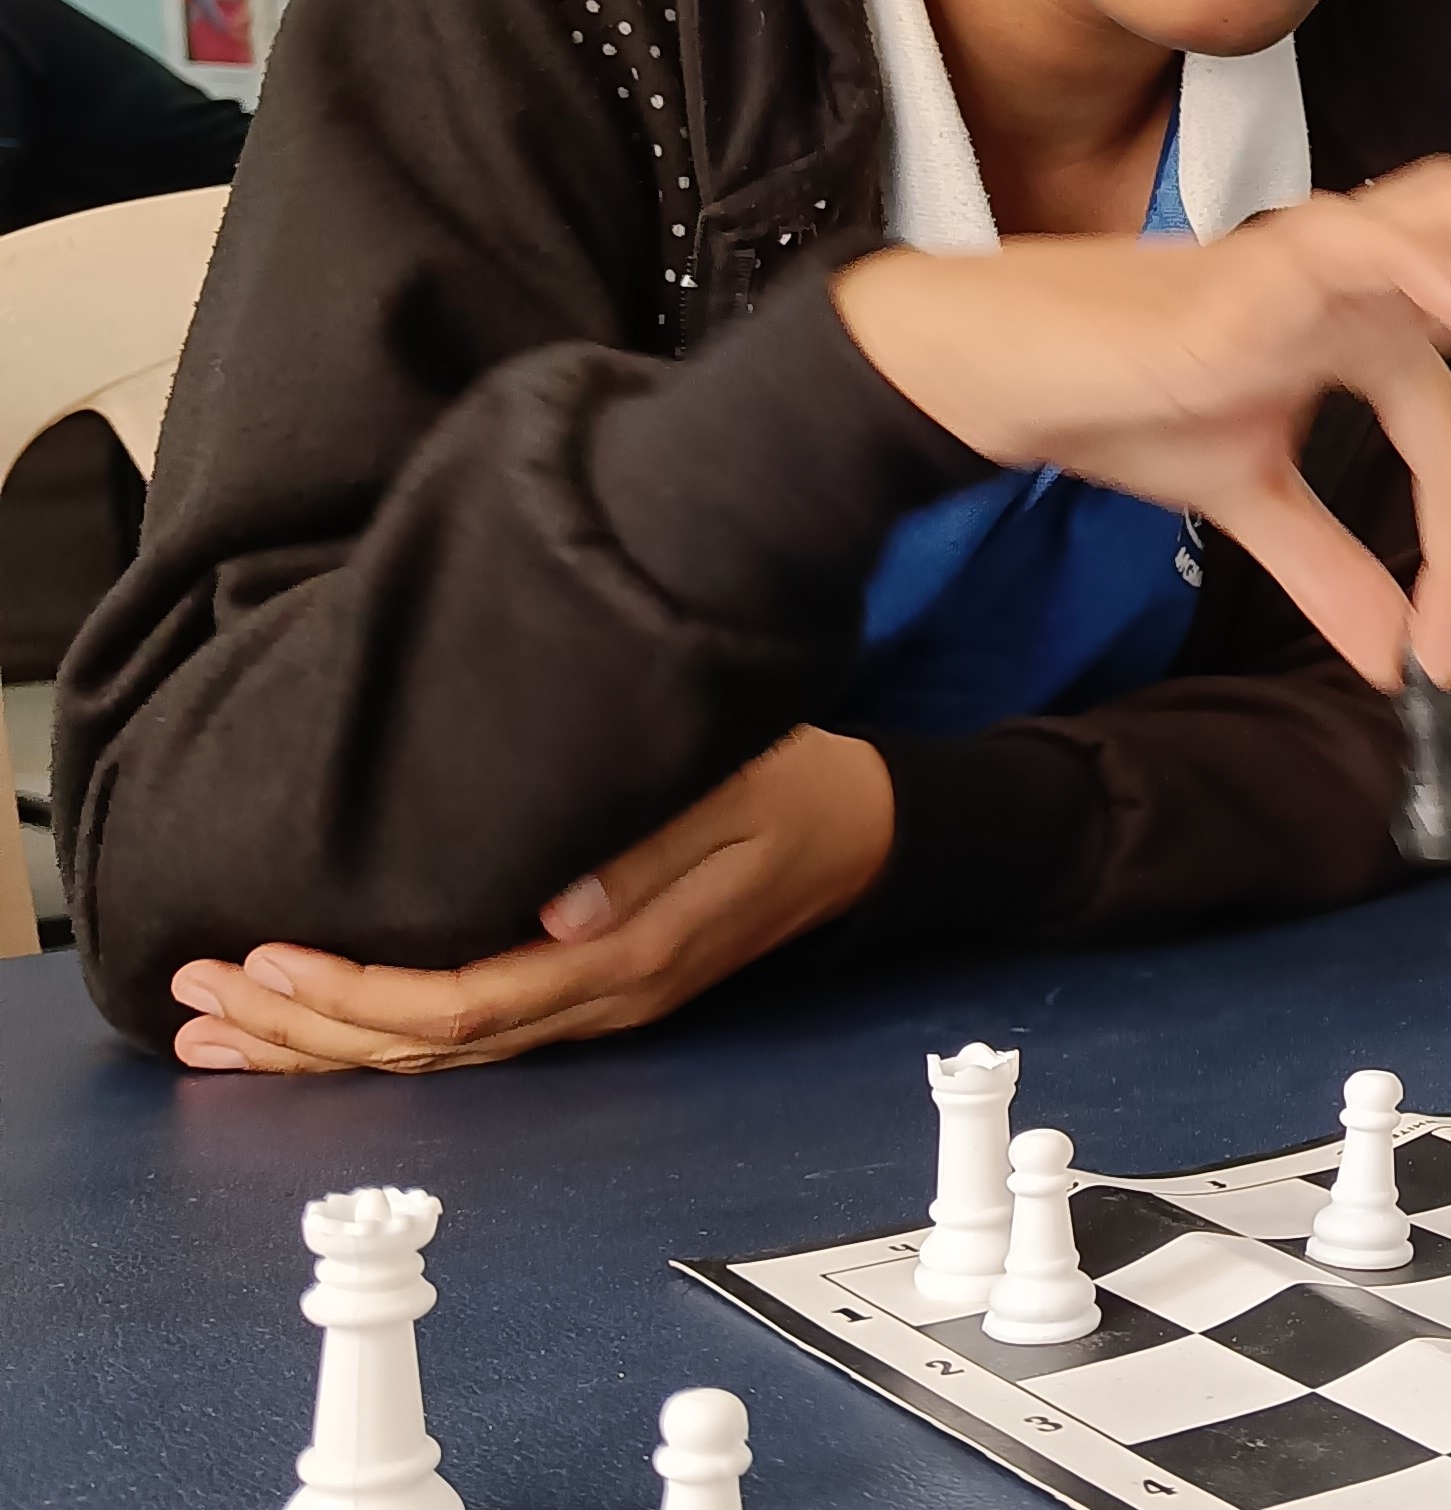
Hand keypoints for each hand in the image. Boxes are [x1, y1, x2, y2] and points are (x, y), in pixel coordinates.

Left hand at [165, 727, 893, 1074]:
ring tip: (215, 1029)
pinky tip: (312, 1028)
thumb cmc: (799, 786)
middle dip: (303, 1028)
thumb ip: (651, 849)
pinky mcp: (589, 987)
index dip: (358, 994)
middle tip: (194, 998)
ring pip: (435, 1052)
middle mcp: (601, 998)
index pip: (464, 1001)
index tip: (267, 958)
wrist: (868, 829)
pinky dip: (373, 1036)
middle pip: (428, 1045)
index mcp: (629, 954)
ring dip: (321, 1045)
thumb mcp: (739, 792)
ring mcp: (596, 1004)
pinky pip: (463, 1033)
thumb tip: (553, 911)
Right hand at [834, 158, 1450, 690]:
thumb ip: (1331, 571)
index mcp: (1385, 321)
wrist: (1012, 380)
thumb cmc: (1126, 409)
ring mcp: (1330, 255)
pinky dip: (1442, 272)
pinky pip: (1376, 251)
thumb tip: (1390, 663)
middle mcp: (1377, 274)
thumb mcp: (1254, 510)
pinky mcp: (1273, 261)